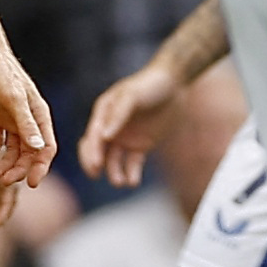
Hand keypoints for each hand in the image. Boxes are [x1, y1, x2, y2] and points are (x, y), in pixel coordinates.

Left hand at [0, 44, 52, 229]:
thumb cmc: (0, 72)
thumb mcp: (13, 99)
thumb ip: (26, 124)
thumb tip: (38, 148)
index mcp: (39, 115)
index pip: (46, 148)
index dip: (40, 167)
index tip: (31, 184)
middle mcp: (28, 120)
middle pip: (29, 153)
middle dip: (19, 169)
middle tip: (4, 181)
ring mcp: (12, 119)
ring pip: (13, 149)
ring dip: (5, 163)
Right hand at [80, 56, 186, 185]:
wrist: (174, 84)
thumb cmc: (149, 84)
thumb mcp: (132, 95)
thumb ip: (118, 115)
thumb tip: (104, 136)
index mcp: (103, 113)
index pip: (93, 136)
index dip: (92, 151)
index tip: (95, 165)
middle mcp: (111, 127)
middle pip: (97, 150)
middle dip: (94, 164)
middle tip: (96, 175)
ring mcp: (126, 137)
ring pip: (113, 161)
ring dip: (114, 172)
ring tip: (121, 182)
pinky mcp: (141, 145)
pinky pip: (133, 163)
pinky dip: (132, 173)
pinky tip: (133, 181)